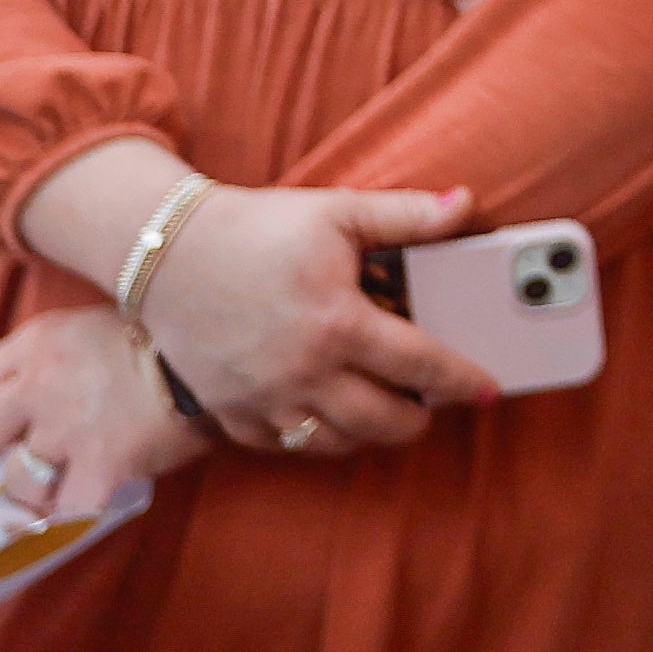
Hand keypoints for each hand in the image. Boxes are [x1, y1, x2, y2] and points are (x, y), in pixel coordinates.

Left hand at [0, 305, 213, 521]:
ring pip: (20, 478)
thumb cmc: (167, 332)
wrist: (220, 344)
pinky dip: (58, 521)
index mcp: (41, 341)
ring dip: (28, 491)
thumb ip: (60, 354)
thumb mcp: (98, 322)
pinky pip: (64, 510)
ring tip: (47, 493)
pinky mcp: (99, 464)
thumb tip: (38, 401)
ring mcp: (66, 428)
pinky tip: (59, 521)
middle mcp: (40, 383)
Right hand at [134, 180, 500, 451]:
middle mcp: (304, 373)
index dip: (463, 381)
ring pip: (337, 443)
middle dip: (419, 418)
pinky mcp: (230, 414)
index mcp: (339, 324)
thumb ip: (407, 215)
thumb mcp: (337, 211)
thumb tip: (465, 205)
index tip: (488, 389)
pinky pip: (286, 446)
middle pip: (385, 422)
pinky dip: (314, 437)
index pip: (422, 367)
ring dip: (370, 432)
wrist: (164, 253)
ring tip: (384, 408)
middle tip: (431, 402)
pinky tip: (328, 413)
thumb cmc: (256, 228)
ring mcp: (264, 400)